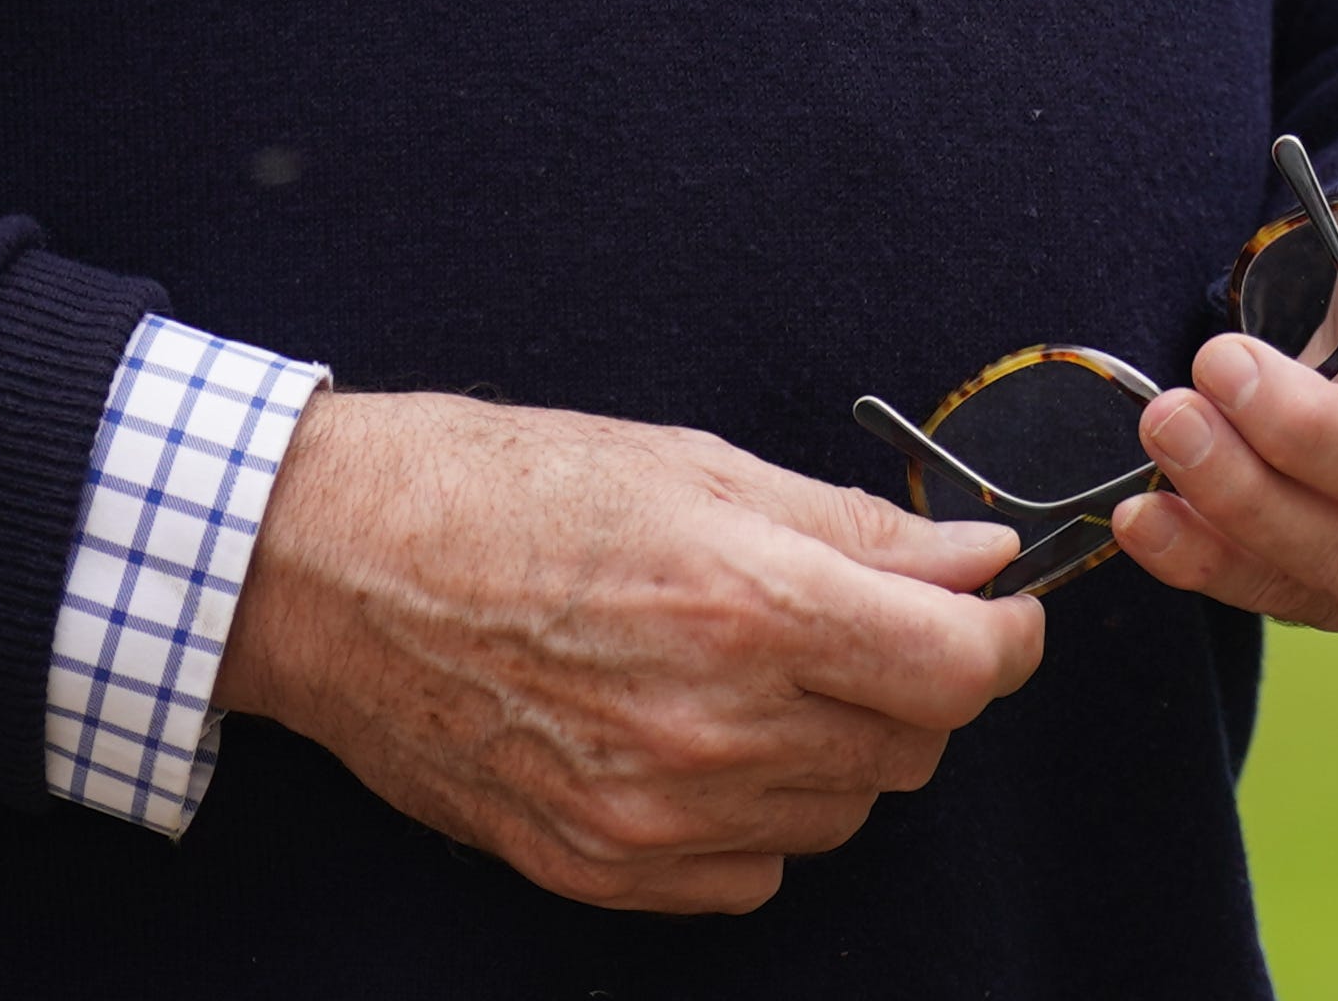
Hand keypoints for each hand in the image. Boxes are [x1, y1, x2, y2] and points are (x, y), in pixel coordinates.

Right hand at [215, 387, 1045, 913]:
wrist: (332, 569)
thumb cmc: (500, 488)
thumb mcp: (692, 466)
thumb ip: (854, 527)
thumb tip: (978, 561)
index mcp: (750, 605)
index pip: (963, 669)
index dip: (1006, 637)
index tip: (997, 613)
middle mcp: (715, 725)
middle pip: (914, 747)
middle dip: (912, 681)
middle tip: (850, 618)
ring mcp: (656, 813)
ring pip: (842, 812)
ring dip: (834, 747)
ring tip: (751, 668)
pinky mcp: (601, 868)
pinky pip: (755, 870)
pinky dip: (757, 811)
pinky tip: (696, 735)